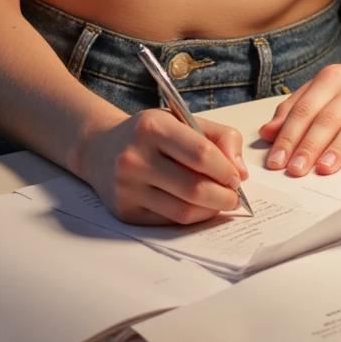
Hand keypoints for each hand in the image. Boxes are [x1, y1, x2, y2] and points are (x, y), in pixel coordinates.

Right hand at [83, 109, 248, 223]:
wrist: (100, 148)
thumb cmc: (149, 133)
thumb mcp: (182, 120)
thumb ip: (219, 137)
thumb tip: (240, 171)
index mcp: (152, 127)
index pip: (200, 153)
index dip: (226, 169)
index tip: (237, 177)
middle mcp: (135, 157)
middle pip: (193, 188)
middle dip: (224, 196)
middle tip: (235, 197)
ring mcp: (127, 187)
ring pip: (182, 210)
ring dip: (210, 211)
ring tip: (221, 203)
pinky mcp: (125, 211)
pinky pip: (168, 221)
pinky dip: (191, 218)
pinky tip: (198, 208)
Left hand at [258, 54, 340, 176]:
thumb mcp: (328, 87)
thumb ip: (298, 107)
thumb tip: (268, 132)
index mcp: (332, 78)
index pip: (304, 109)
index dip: (288, 135)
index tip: (276, 161)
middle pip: (327, 118)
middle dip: (308, 146)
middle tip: (294, 170)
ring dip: (338, 149)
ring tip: (323, 170)